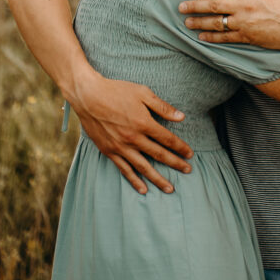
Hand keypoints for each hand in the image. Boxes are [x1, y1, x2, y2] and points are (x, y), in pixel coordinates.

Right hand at [71, 73, 192, 194]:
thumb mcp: (143, 93)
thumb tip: (181, 117)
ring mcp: (121, 147)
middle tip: (188, 171)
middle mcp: (134, 138)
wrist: (89, 96)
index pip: (168, 139)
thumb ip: (162, 107)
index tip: (190, 154)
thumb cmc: (117, 91)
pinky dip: (134, 180)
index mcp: (144, 123)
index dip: (180, 147)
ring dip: (158, 179)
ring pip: (143, 167)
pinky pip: (124, 169)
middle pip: (159, 155)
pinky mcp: (109, 151)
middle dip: (175, 164)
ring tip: (169, 188)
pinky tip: (143, 189)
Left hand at [180, 0, 279, 49]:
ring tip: (187, 22)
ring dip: (199, 23)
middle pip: (213, 5)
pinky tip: (202, 37)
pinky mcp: (247, 37)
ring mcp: (244, 23)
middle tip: (180, 6)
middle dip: (195, 5)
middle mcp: (244, 6)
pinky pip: (226, 38)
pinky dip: (213, 38)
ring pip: (216, 23)